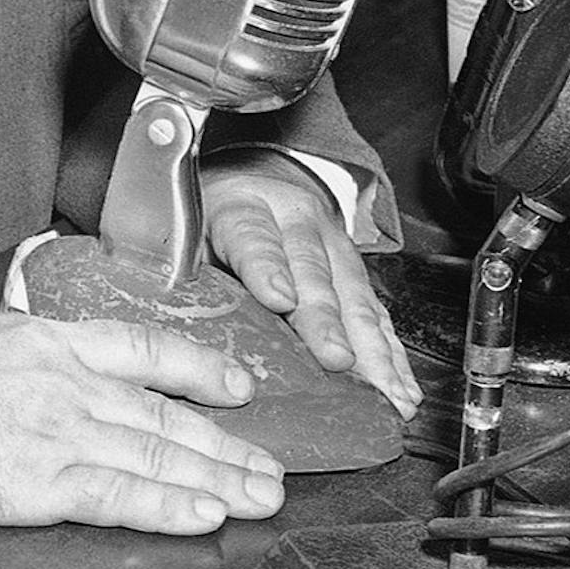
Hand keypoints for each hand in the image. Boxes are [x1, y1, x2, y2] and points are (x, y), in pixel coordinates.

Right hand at [0, 311, 285, 532]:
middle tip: (273, 466)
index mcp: (52, 341)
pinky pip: (121, 495)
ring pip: (159, 454)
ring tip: (259, 495)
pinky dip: (168, 504)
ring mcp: (62, 432)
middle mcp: (69, 383)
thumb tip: (55, 359)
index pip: (144, 348)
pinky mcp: (45, 482)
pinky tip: (204, 513)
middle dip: (227, 443)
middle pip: (167, 413)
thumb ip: (32, 350)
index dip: (199, 367)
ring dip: (218, 478)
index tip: (237, 384)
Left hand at [201, 154, 421, 418]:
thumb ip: (182, 270)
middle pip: (312, 271)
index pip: (253, 237)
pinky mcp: (354, 271)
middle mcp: (293, 221)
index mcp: (242, 208)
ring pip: (354, 295)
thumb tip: (168, 320)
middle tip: (337, 359)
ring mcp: (331, 244)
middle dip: (327, 320)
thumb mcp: (185, 230)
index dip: (267, 268)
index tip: (278, 298)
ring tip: (383, 389)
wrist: (254, 179)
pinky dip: (391, 353)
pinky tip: (400, 387)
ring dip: (371, 347)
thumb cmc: (212, 217)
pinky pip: (376, 313)